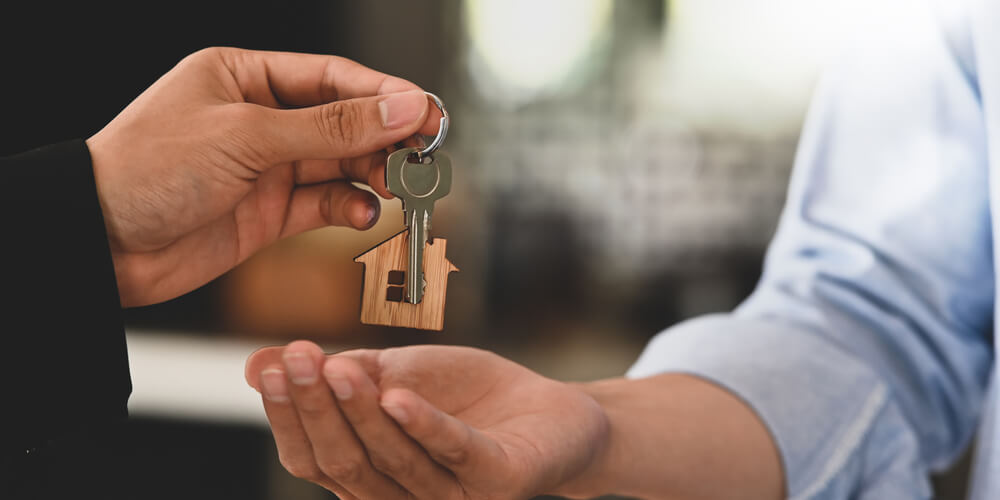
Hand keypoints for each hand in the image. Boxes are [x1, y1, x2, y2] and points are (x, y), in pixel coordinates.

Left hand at [86, 47, 438, 306]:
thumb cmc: (149, 170)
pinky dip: (349, 207)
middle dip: (386, 138)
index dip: (383, 94)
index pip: (331, 78)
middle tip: (424, 155)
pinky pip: (324, 204)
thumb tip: (399, 108)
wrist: (101, 245)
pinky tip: (365, 212)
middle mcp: (259, 119)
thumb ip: (331, 128)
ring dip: (374, 175)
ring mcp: (265, 167)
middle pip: (343, 122)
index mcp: (245, 77)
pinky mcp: (268, 213)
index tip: (425, 112)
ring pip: (339, 165)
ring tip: (400, 186)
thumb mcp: (248, 136)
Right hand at [245, 342, 610, 499]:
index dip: (289, 416)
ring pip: (394, 461)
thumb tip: (256, 364)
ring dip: (361, 414)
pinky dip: (427, 426)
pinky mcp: (500, 482)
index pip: (315, 457)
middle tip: (295, 360)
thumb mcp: (397, 375)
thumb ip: (338, 374)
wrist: (554, 411)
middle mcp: (405, 497)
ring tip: (338, 367)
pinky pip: (459, 455)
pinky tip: (399, 396)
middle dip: (316, 411)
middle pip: (347, 464)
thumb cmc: (469, 397)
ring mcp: (454, 495)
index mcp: (374, 476)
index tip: (272, 365)